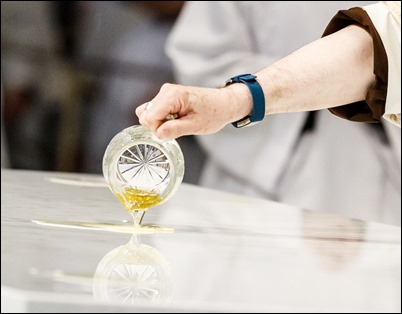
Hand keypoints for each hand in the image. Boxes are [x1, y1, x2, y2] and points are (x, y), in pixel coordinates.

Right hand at [136, 83, 251, 138]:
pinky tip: (177, 118)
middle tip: (178, 126)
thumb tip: (158, 134)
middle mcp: (166, 91)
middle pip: (145, 115)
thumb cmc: (214, 113)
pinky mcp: (166, 96)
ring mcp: (165, 92)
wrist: (224, 103)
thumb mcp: (196, 126)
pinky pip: (154, 111)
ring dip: (160, 122)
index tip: (174, 130)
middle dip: (158, 126)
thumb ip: (176, 129)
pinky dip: (162, 119)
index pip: (149, 118)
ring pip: (147, 113)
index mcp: (172, 96)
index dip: (159, 129)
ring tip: (179, 121)